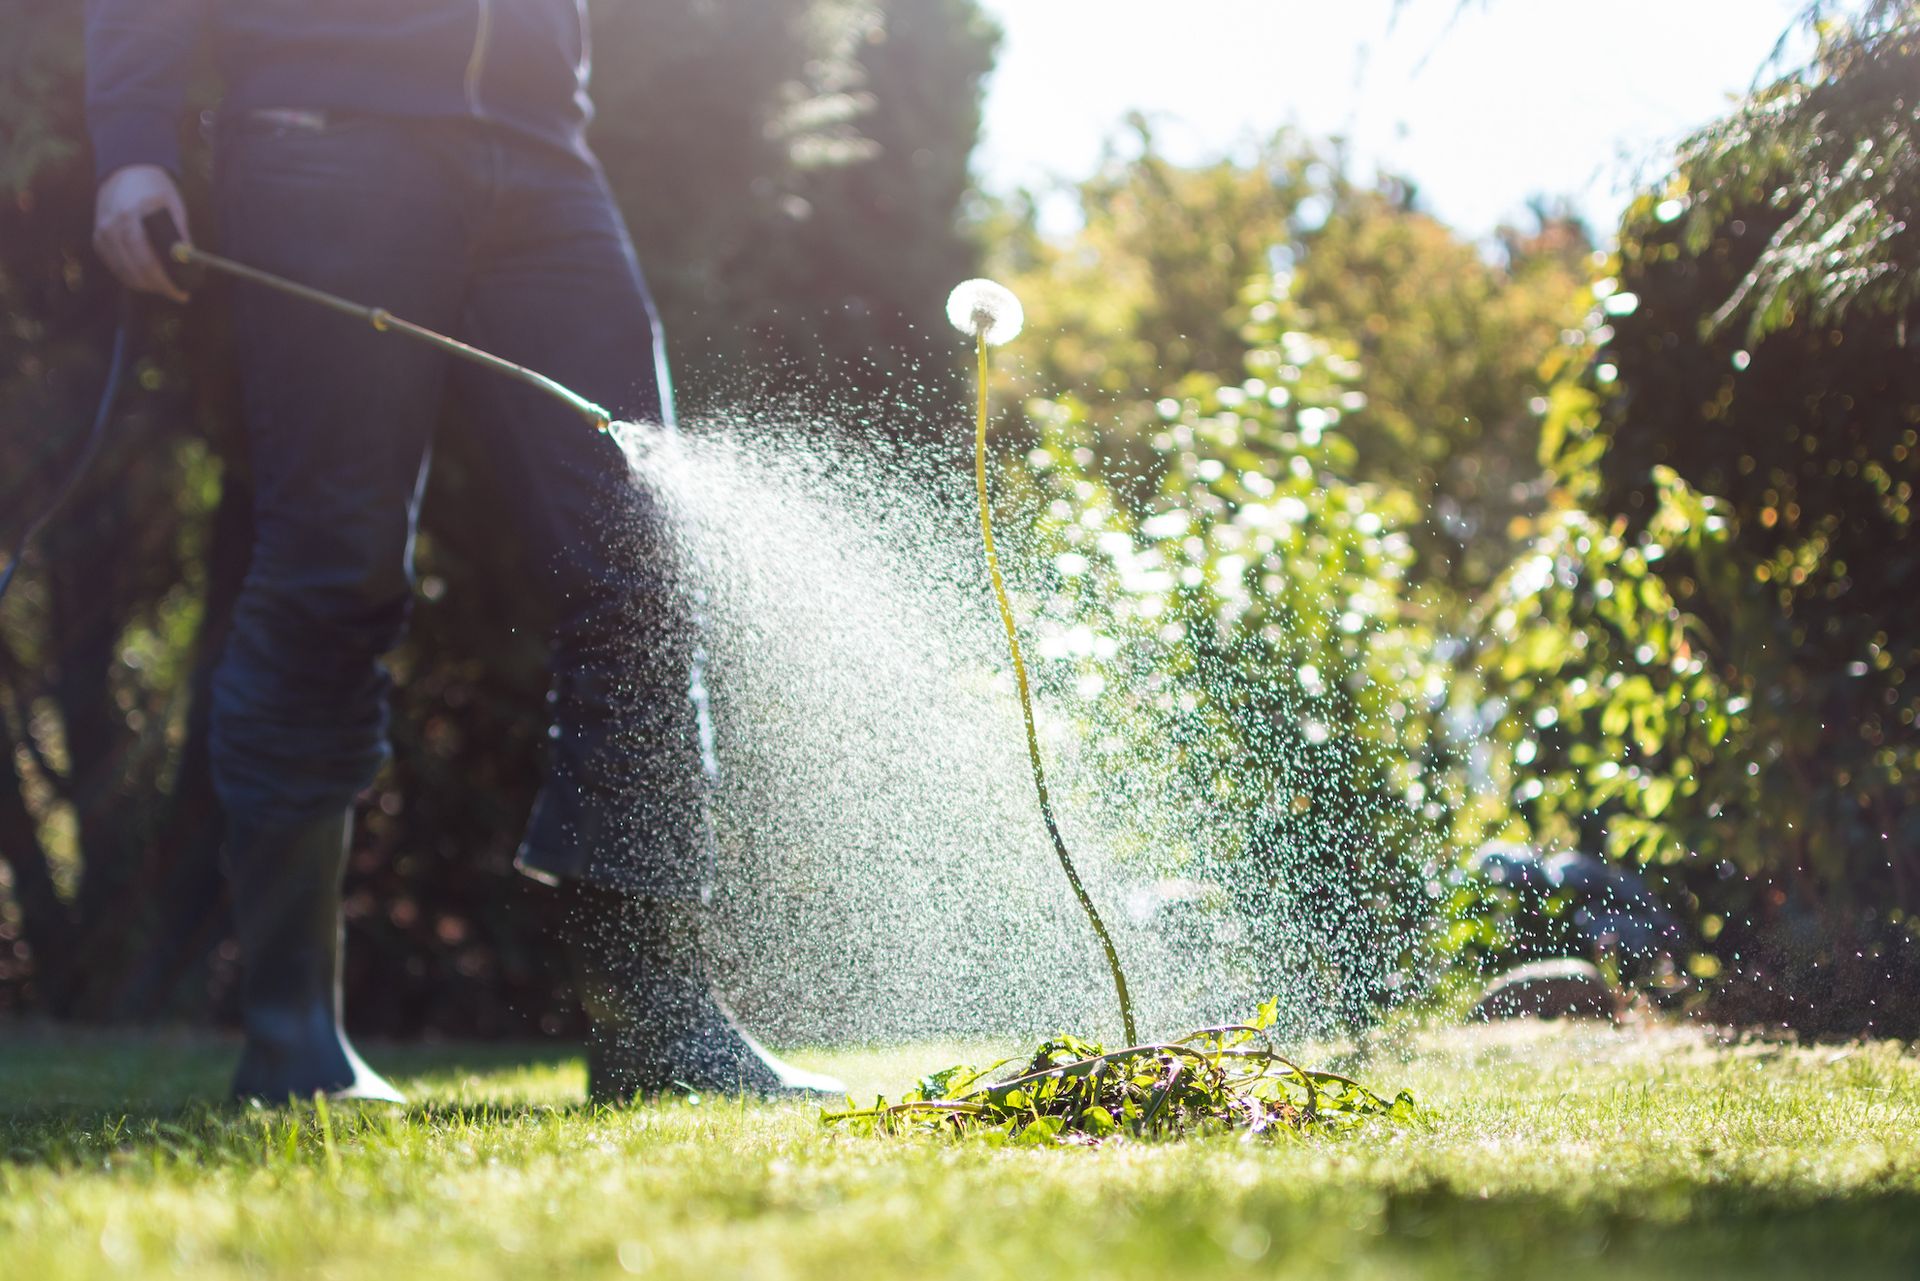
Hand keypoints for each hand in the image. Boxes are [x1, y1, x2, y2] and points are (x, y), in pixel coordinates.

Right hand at [93, 164, 190, 301]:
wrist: (128, 172)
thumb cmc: (157, 191)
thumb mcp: (175, 208)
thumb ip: (182, 235)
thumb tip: (192, 265)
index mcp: (134, 215)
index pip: (147, 260)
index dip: (165, 282)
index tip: (182, 294)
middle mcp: (113, 225)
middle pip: (135, 270)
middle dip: (158, 287)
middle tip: (176, 294)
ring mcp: (102, 232)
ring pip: (124, 272)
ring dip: (145, 285)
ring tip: (164, 288)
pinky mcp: (98, 238)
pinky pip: (115, 266)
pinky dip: (131, 277)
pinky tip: (147, 280)